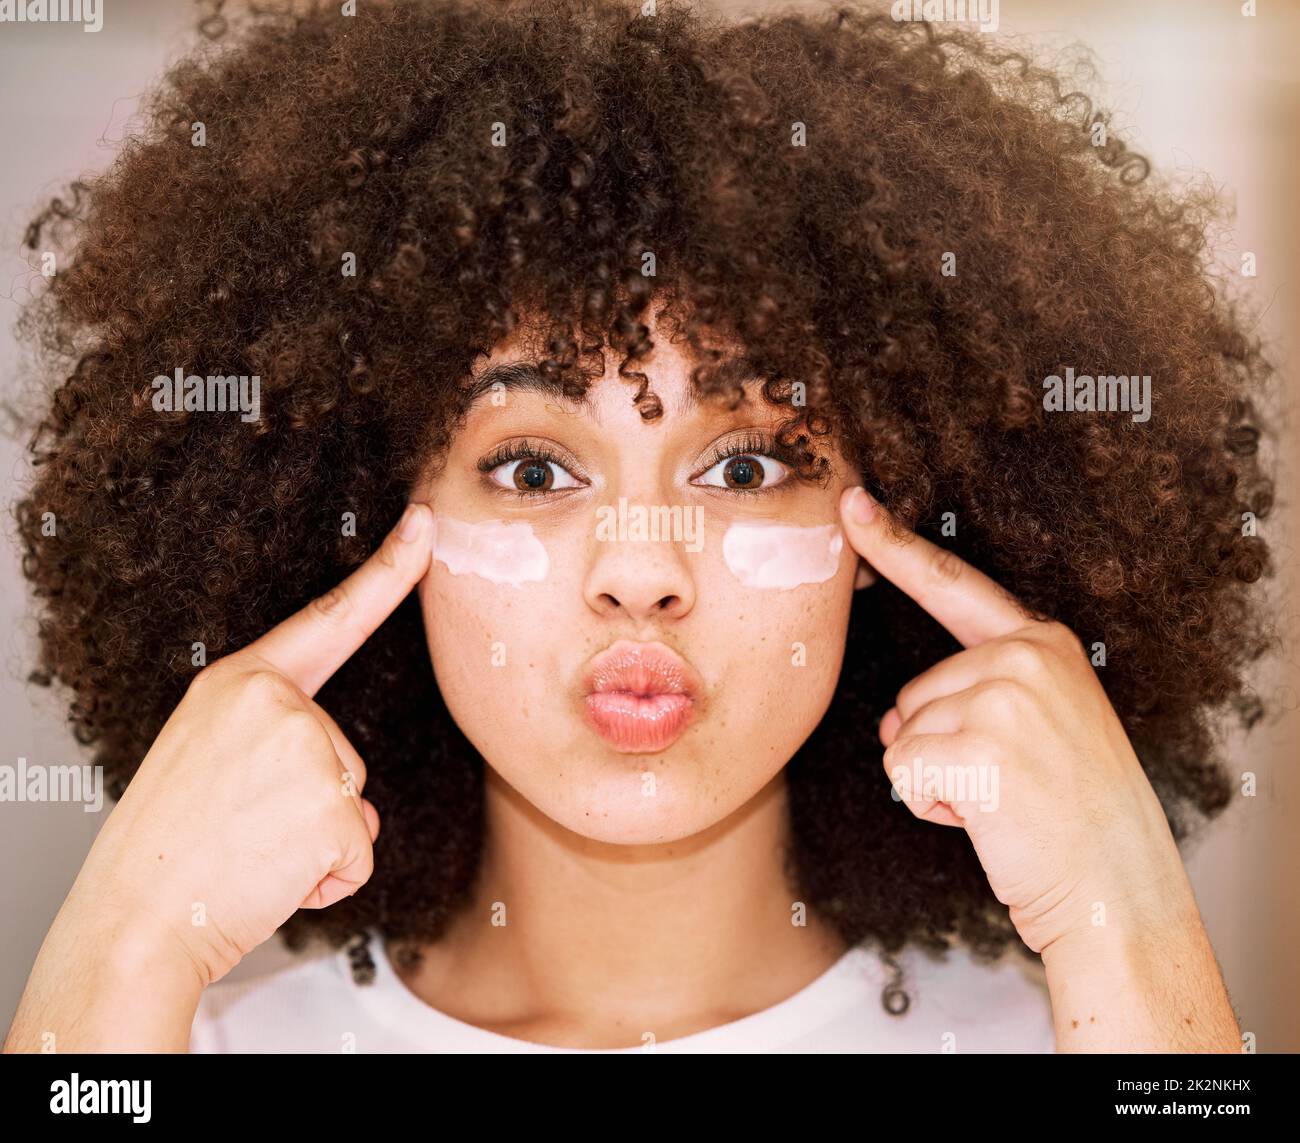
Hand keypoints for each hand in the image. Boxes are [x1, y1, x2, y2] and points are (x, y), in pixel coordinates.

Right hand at [70, 501, 434, 986]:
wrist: (130, 924)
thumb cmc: (162, 851)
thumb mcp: (209, 765)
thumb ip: (283, 753)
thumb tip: (356, 804)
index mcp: (239, 682)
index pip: (329, 619)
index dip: (387, 572)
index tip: (425, 526)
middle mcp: (277, 704)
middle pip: (345, 755)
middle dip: (309, 805)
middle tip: (237, 830)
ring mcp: (308, 752)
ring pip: (354, 806)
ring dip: (317, 844)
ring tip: (248, 853)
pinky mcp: (333, 809)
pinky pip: (360, 853)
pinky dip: (329, 880)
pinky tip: (273, 878)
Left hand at [839, 485, 1196, 954]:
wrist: (1118, 888)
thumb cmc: (1074, 816)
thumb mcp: (1039, 727)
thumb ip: (972, 696)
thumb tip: (896, 717)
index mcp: (1044, 642)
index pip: (952, 585)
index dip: (894, 547)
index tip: (851, 505)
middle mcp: (1026, 655)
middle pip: (915, 691)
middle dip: (940, 748)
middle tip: (1009, 783)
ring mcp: (1005, 695)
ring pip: (904, 733)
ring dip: (937, 780)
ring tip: (1003, 800)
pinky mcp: (980, 744)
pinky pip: (902, 769)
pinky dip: (930, 805)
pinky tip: (987, 819)